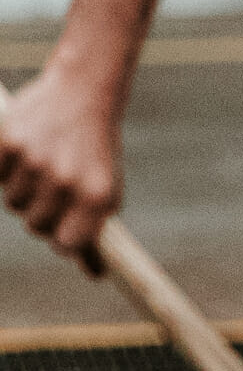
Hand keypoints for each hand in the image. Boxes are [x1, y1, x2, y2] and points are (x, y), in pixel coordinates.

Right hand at [0, 59, 121, 266]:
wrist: (82, 94)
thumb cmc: (94, 152)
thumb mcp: (105, 192)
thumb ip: (95, 234)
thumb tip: (95, 276)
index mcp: (94, 197)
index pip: (66, 244)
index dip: (61, 239)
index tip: (63, 228)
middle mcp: (65, 180)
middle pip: (35, 226)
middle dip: (41, 214)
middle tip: (52, 190)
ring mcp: (34, 160)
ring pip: (14, 204)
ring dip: (23, 192)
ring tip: (41, 167)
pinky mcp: (8, 141)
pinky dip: (6, 170)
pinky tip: (24, 153)